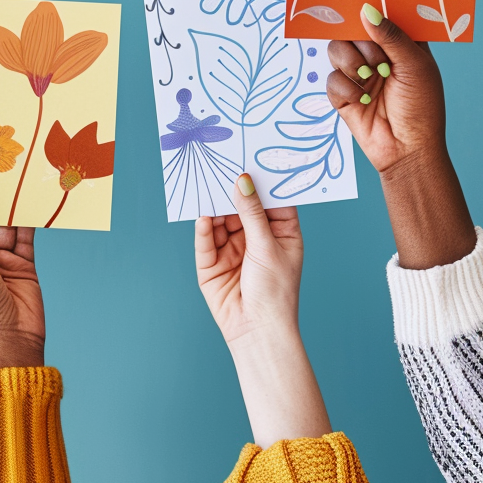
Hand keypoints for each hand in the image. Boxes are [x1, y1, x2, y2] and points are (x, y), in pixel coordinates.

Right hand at [194, 175, 329, 447]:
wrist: (257, 331)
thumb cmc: (276, 291)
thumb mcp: (268, 245)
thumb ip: (251, 212)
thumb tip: (242, 179)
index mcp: (280, 232)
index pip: (270, 198)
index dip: (261, 178)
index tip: (252, 152)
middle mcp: (255, 237)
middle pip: (240, 205)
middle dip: (230, 187)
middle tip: (221, 160)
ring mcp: (231, 249)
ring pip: (219, 219)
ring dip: (213, 203)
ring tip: (206, 181)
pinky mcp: (210, 263)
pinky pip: (204, 239)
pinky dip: (203, 225)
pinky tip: (202, 212)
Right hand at [325, 4, 445, 174]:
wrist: (406, 149)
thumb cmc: (421, 107)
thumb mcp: (414, 65)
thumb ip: (390, 36)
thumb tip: (367, 10)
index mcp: (401, 43)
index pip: (381, 15)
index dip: (371, 7)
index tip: (362, 1)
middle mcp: (378, 54)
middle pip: (352, 29)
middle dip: (361, 42)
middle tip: (378, 60)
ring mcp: (358, 73)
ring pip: (336, 50)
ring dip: (351, 63)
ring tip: (369, 78)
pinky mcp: (342, 93)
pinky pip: (330, 78)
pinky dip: (346, 88)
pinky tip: (363, 99)